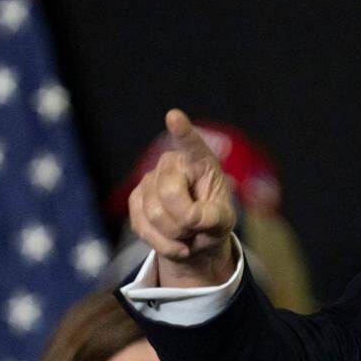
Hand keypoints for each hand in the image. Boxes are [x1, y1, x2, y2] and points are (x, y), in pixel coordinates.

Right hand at [128, 109, 237, 286]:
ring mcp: (150, 180)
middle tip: (198, 226)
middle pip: (170, 194)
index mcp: (200, 161)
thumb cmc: (213, 220)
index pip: (192, 145)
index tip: (174, 116)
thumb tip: (192, 218)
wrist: (194, 237)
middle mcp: (171, 164)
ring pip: (156, 215)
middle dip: (186, 221)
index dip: (183, 132)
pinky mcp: (135, 200)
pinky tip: (176, 243)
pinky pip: (143, 228)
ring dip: (176, 235)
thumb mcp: (224, 220)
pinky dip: (163, 244)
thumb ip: (214, 217)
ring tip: (188, 232)